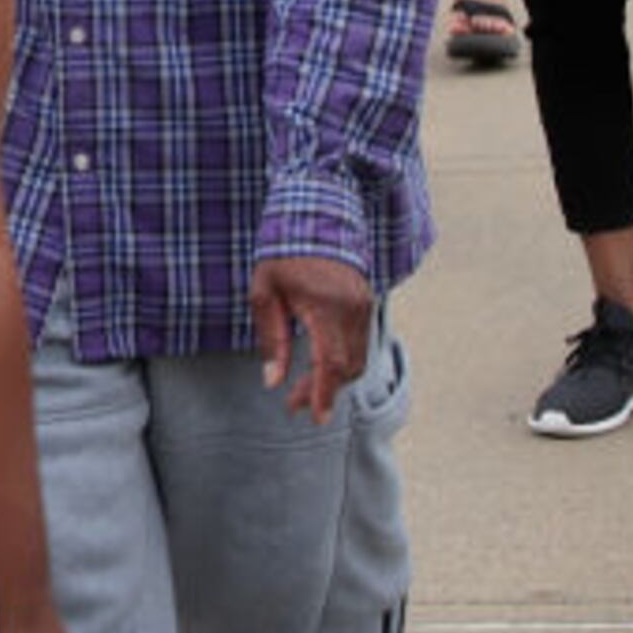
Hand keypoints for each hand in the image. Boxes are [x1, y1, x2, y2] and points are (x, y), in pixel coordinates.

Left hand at [247, 255, 374, 422]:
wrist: (316, 215)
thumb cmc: (282, 253)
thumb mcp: (265, 292)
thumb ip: (272, 338)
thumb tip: (273, 381)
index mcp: (326, 305)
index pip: (331, 361)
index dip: (324, 393)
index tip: (316, 418)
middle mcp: (353, 309)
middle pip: (345, 366)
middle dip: (322, 390)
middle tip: (295, 404)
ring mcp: (364, 307)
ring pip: (355, 359)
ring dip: (332, 379)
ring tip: (302, 390)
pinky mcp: (367, 305)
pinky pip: (358, 344)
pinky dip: (341, 362)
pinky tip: (318, 367)